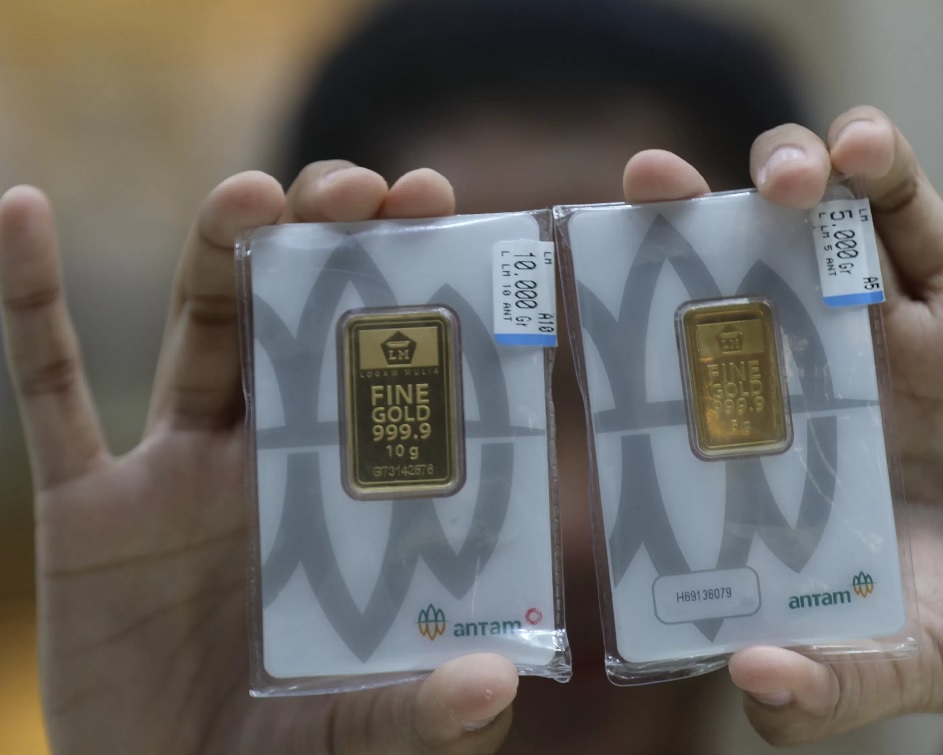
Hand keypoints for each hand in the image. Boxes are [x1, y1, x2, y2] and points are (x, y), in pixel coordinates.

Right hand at [0, 164, 517, 753]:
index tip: (442, 209)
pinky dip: (28, 302)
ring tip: (254, 191)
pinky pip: (49, 390)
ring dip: (218, 251)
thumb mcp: (366, 733)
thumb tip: (495, 688)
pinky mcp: (88, 509)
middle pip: (300, 321)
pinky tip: (22, 210)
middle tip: (366, 184)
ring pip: (198, 332)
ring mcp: (175, 474)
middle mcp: (270, 461)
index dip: (412, 287)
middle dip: (327, 243)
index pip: (388, 367)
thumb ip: (426, 714)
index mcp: (350, 493)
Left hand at [621, 106, 942, 754]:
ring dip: (880, 163)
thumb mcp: (911, 663)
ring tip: (857, 148)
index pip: (736, 312)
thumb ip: (835, 683)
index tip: (643, 192)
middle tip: (774, 184)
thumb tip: (752, 682)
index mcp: (821, 417)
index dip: (686, 248)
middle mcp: (882, 355)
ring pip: (909, 213)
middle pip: (810, 233)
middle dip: (783, 185)